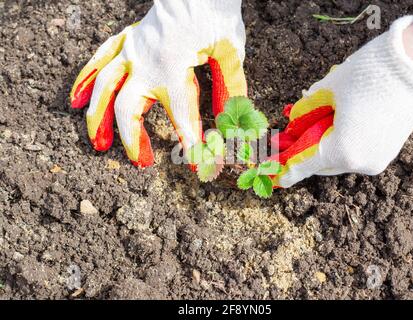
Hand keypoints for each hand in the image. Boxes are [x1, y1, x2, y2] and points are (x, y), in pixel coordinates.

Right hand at [71, 0, 246, 166]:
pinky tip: (75, 99)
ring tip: (98, 143)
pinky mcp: (126, 40)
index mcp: (172, 68)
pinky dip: (84, 80)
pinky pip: (98, 61)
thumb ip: (229, 86)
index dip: (189, 144)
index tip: (197, 164)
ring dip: (97, 118)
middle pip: (127, 109)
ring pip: (103, 89)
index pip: (181, 116)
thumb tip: (230, 117)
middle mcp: (144, 63)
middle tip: (141, 162)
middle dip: (132, 139)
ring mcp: (130, 51)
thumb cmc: (214, 14)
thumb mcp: (229, 51)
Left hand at [270, 16, 412, 187]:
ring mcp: (377, 159)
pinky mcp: (389, 150)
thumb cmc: (369, 74)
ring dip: (325, 144)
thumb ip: (307, 108)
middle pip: (322, 162)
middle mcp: (361, 163)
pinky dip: (343, 142)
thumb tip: (296, 119)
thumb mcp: (329, 89)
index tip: (278, 178)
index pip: (306, 165)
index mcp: (342, 151)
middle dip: (306, 151)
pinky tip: (336, 123)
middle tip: (292, 137)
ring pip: (340, 158)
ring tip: (316, 123)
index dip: (289, 171)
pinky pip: (356, 152)